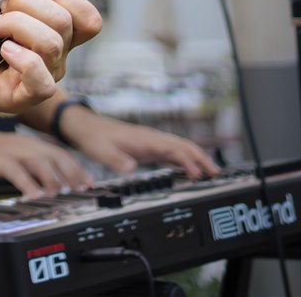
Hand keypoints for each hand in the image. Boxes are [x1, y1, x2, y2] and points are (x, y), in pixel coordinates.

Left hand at [0, 0, 101, 116]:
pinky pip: (41, 79)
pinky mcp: (27, 95)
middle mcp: (56, 52)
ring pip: (51, 43)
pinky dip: (21, 58)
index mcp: (54, 27)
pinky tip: (2, 50)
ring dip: (15, 26)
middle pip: (64, 20)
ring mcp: (44, 74)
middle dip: (25, 3)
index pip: (89, 17)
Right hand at [0, 125, 91, 197]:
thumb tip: (51, 182)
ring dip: (52, 179)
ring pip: (39, 162)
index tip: (89, 183)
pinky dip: (27, 184)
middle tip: (82, 190)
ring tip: (60, 195)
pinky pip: (16, 172)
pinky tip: (35, 195)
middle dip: (71, 173)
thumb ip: (32, 165)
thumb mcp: (13, 154)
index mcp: (30, 143)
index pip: (60, 153)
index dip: (77, 168)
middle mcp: (25, 144)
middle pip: (55, 156)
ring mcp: (12, 151)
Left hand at [57, 110, 218, 178]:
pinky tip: (189, 169)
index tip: (198, 174)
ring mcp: (150, 141)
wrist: (84, 126)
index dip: (188, 161)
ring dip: (196, 158)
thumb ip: (116, 160)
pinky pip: (171, 152)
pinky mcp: (147, 146)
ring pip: (179, 147)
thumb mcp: (101, 151)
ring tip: (210, 172)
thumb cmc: (93, 137)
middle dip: (201, 158)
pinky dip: (184, 159)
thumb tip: (132, 169)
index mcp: (144, 139)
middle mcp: (151, 138)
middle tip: (216, 173)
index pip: (173, 149)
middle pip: (183, 145)